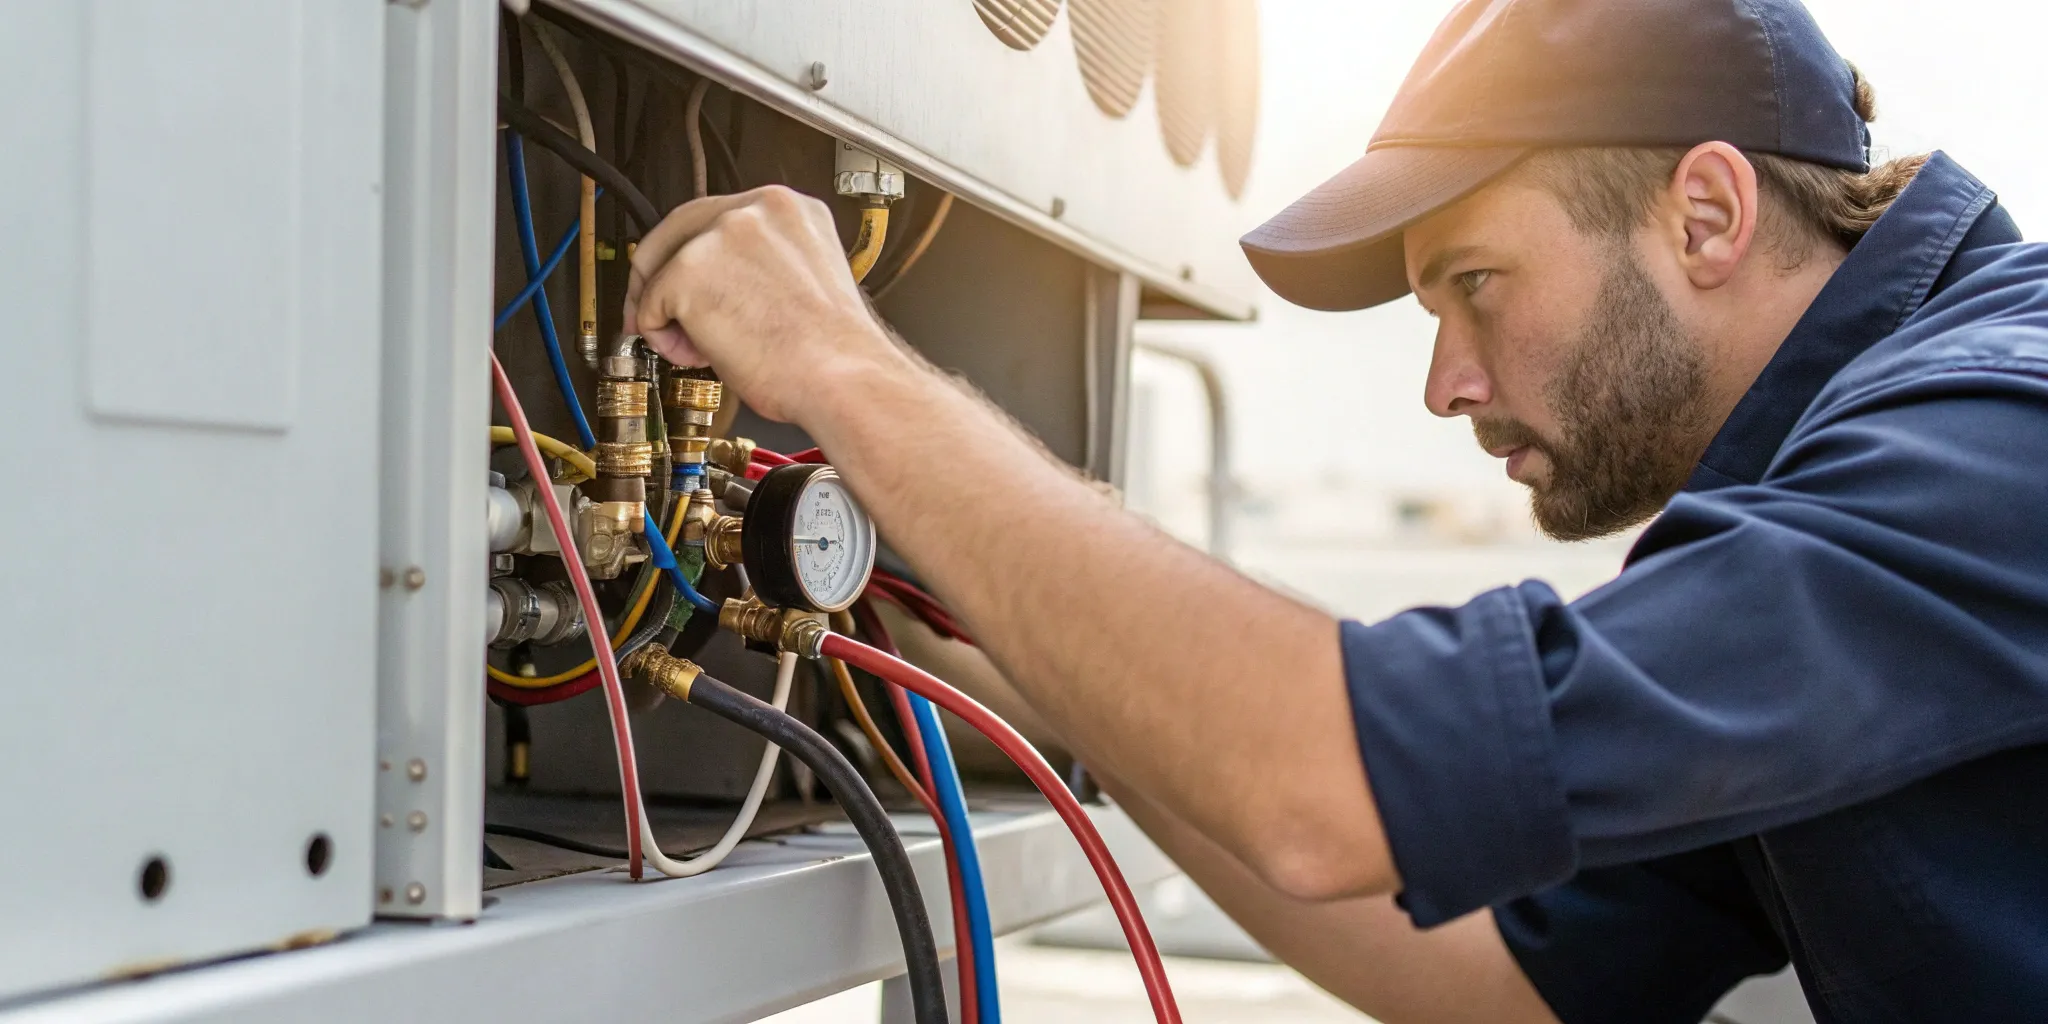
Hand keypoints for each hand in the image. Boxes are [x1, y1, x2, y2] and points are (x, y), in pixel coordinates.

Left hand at [624, 185, 909, 421]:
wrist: (842, 378)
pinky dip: (663, 339)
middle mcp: (753, 210)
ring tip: (705, 349)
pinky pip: (649, 306)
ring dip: (670, 315)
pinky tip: (703, 354)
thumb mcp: (803, 279)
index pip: (716, 217)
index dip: (691, 255)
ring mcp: (720, 236)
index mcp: (787, 208)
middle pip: (676, 229)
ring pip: (660, 269)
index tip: (684, 282)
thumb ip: (760, 265)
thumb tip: (721, 284)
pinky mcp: (690, 271)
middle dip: (656, 276)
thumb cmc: (832, 353)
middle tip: (653, 313)